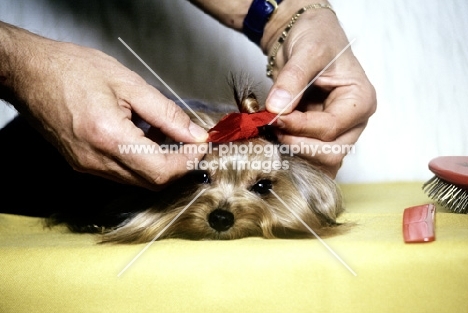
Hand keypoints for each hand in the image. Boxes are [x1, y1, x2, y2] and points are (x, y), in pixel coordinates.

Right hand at [1, 23, 206, 189]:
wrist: (29, 73)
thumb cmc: (72, 70)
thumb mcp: (129, 84)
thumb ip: (167, 113)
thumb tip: (195, 134)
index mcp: (109, 138)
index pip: (162, 170)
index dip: (189, 160)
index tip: (201, 143)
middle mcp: (97, 161)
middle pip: (152, 182)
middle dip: (179, 165)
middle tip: (190, 141)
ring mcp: (88, 167)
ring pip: (138, 180)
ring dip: (160, 163)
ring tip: (165, 134)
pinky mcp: (82, 165)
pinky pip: (121, 173)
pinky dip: (141, 161)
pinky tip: (143, 138)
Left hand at [262, 1, 376, 176]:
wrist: (307, 38)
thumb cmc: (316, 39)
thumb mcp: (306, 52)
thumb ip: (292, 80)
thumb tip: (277, 108)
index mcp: (360, 100)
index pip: (330, 128)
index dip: (300, 127)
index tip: (275, 117)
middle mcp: (354, 122)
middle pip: (329, 153)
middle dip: (297, 143)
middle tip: (272, 125)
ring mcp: (340, 132)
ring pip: (320, 160)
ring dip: (293, 149)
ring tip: (274, 127)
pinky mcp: (323, 137)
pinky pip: (310, 156)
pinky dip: (291, 150)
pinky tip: (277, 134)